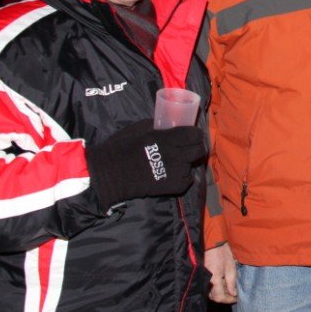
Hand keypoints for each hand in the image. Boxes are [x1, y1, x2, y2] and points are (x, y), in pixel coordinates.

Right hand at [84, 120, 205, 211]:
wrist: (110, 174)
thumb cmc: (121, 148)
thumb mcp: (140, 129)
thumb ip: (158, 126)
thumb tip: (170, 124)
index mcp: (168, 138)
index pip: (196, 135)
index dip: (195, 135)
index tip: (190, 136)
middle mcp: (176, 155)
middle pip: (199, 150)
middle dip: (195, 148)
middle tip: (186, 149)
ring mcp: (176, 172)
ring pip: (193, 166)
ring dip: (186, 164)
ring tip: (173, 163)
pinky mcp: (174, 187)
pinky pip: (187, 180)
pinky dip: (182, 178)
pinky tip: (170, 174)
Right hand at [205, 242, 237, 303]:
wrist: (211, 243)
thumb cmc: (222, 253)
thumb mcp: (230, 268)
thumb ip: (231, 283)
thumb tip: (233, 294)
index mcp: (214, 280)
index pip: (219, 297)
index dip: (229, 300)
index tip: (236, 299)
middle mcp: (206, 282)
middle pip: (214, 297)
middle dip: (224, 297)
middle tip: (234, 294)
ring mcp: (203, 279)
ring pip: (210, 292)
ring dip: (220, 293)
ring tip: (229, 288)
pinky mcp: (202, 276)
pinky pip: (208, 286)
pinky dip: (215, 287)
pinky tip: (222, 283)